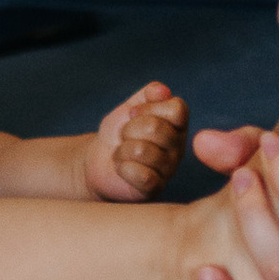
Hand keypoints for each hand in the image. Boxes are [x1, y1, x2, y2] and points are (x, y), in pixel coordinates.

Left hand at [84, 79, 189, 200]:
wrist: (99, 161)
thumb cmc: (118, 133)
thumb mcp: (130, 108)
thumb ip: (147, 95)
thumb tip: (162, 91)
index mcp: (178, 124)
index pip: (177, 109)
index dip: (149, 108)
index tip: (132, 113)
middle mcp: (179, 146)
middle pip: (155, 127)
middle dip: (129, 129)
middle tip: (125, 137)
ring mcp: (169, 169)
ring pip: (142, 150)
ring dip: (122, 150)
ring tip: (122, 154)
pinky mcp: (155, 188)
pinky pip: (141, 174)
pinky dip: (123, 168)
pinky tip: (123, 169)